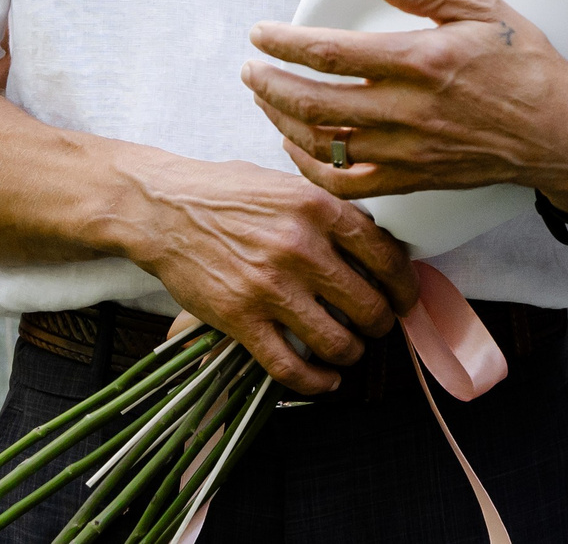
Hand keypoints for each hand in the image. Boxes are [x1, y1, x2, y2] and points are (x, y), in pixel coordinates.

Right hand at [120, 153, 415, 395]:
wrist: (162, 209)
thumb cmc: (225, 193)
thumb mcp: (286, 184)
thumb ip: (329, 212)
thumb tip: (375, 241)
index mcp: (317, 208)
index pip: (386, 256)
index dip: (404, 285)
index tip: (404, 297)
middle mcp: (300, 248)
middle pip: (369, 305)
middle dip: (381, 323)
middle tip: (377, 325)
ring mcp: (270, 287)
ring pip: (338, 342)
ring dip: (352, 353)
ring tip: (349, 350)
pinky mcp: (241, 320)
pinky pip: (291, 367)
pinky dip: (316, 383)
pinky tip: (325, 380)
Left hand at [244, 0, 567, 213]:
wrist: (559, 131)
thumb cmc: (525, 62)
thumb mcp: (480, 5)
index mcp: (420, 61)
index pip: (330, 54)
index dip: (284, 44)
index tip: (259, 33)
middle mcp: (407, 110)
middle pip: (313, 102)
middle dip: (268, 85)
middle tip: (249, 69)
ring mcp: (407, 150)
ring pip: (323, 144)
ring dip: (283, 122)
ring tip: (265, 100)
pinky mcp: (413, 178)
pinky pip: (349, 184)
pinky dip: (313, 169)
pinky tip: (300, 147)